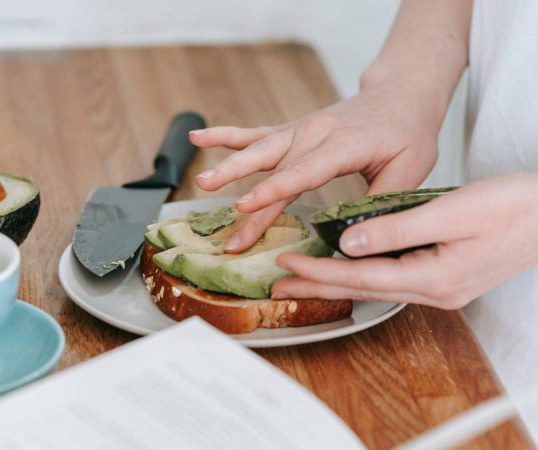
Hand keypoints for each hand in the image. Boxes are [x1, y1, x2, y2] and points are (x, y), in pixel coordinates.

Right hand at [189, 84, 441, 252]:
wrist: (400, 96)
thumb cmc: (408, 134)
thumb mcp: (410, 170)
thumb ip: (380, 202)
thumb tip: (353, 239)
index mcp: (344, 145)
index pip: (302, 172)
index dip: (271, 191)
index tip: (243, 207)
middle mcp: (315, 133)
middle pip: (273, 167)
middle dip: (246, 195)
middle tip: (223, 220)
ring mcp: (300, 129)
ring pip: (258, 149)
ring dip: (229, 166)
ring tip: (201, 181)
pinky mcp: (292, 130)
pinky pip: (255, 133)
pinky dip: (226, 136)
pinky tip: (198, 136)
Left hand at [272, 173, 537, 308]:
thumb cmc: (512, 208)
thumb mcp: (452, 212)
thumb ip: (396, 229)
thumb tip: (347, 243)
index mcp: (434, 277)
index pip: (360, 276)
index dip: (320, 270)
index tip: (287, 262)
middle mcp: (433, 290)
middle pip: (360, 289)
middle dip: (317, 285)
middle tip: (279, 283)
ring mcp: (439, 286)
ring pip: (372, 284)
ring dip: (334, 279)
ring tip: (301, 277)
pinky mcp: (442, 275)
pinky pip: (389, 277)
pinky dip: (360, 271)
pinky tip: (346, 266)